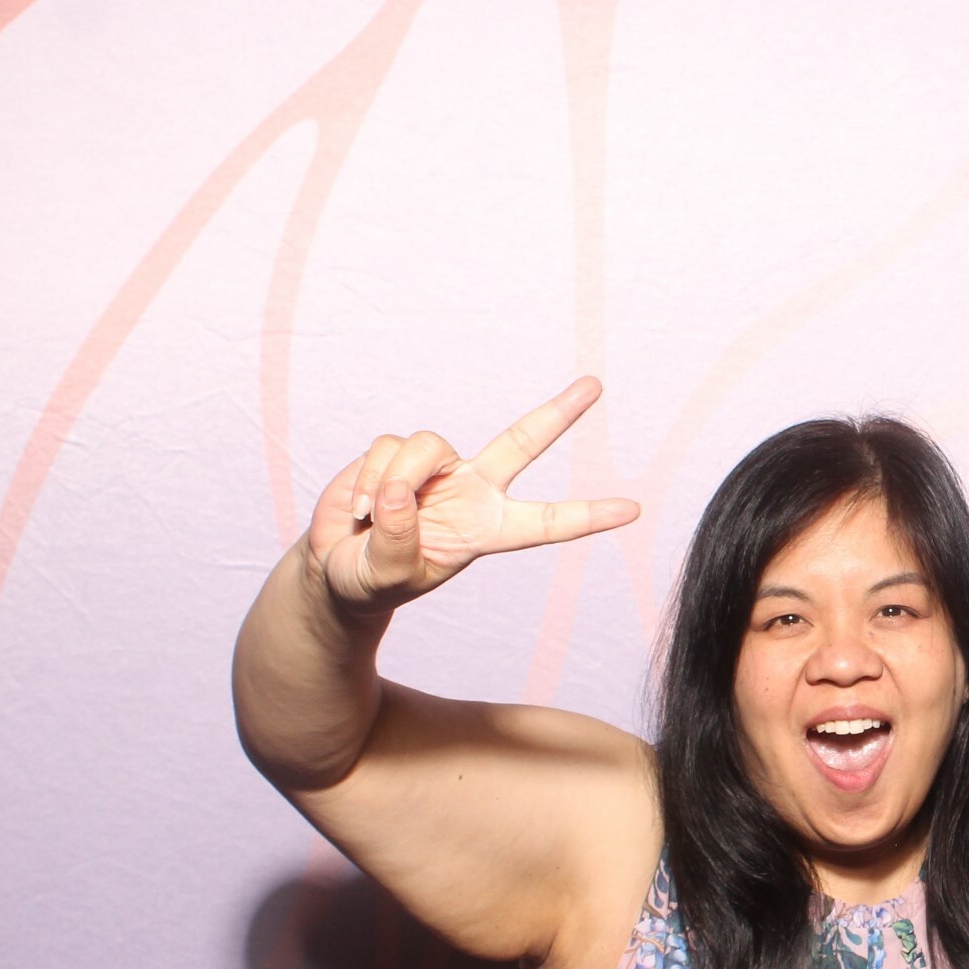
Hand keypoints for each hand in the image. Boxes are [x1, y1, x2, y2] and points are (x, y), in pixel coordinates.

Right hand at [307, 378, 638, 615]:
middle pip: (521, 443)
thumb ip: (398, 540)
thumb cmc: (371, 582)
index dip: (588, 516)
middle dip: (558, 414)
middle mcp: (472, 492)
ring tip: (371, 519)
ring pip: (426, 446)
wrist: (335, 570)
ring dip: (391, 481)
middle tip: (596, 386)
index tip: (633, 510)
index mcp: (487, 531)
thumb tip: (401, 490)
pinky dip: (366, 479)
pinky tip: (359, 508)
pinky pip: (386, 448)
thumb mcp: (386, 577)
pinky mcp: (399, 454)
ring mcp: (437, 469)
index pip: (547, 524)